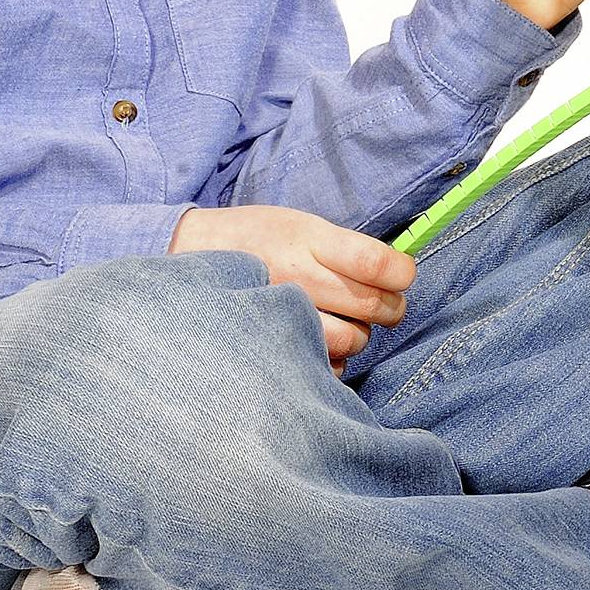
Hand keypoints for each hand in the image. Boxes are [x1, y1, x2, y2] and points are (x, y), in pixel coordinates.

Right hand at [170, 204, 415, 375]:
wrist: (187, 257)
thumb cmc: (254, 239)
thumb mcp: (299, 224)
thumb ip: (344, 248)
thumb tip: (397, 273)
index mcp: (306, 240)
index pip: (377, 264)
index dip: (402, 274)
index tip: (402, 276)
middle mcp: (296, 278)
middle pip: (372, 305)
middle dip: (391, 307)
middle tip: (385, 305)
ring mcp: (282, 315)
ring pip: (352, 340)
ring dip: (361, 333)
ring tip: (348, 322)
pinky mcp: (270, 345)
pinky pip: (324, 365)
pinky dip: (332, 358)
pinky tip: (321, 341)